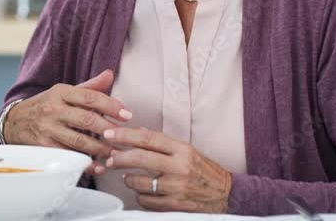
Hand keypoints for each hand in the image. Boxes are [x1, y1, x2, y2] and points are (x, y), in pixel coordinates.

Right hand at [4, 70, 131, 173]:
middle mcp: (53, 109)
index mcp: (60, 92)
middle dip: (109, 130)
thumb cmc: (46, 105)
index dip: (111, 106)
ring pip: (79, 141)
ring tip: (116, 154)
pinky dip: (85, 163)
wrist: (14, 122)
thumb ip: (89, 86)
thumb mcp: (64, 92)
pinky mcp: (44, 147)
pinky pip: (68, 156)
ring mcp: (47, 129)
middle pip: (87, 120)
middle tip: (126, 137)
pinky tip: (98, 167)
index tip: (127, 114)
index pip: (90, 97)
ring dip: (101, 149)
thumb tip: (110, 74)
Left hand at [104, 127, 231, 212]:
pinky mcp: (174, 206)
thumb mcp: (187, 151)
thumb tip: (136, 131)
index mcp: (182, 150)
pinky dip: (141, 196)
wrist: (227, 195)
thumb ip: (161, 143)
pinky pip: (146, 201)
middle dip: (118, 158)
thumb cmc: (204, 171)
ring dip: (128, 179)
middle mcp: (179, 167)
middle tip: (109, 158)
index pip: (148, 139)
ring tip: (129, 177)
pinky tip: (144, 192)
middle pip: (139, 158)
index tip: (110, 134)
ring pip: (139, 182)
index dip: (125, 135)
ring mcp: (176, 188)